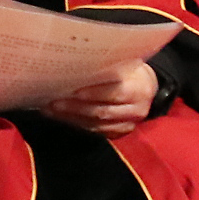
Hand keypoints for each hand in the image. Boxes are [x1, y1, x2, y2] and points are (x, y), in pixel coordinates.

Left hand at [43, 59, 158, 136]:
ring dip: (71, 117)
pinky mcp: (119, 133)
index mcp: (140, 90)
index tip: (74, 91)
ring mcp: (129, 124)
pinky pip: (95, 131)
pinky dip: (77, 124)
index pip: (116, 93)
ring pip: (96, 124)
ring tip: (52, 110)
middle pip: (102, 111)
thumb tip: (77, 68)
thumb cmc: (131, 72)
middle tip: (54, 102)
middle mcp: (137, 110)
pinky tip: (63, 116)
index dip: (94, 93)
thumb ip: (108, 69)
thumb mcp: (126, 66)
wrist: (146, 88)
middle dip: (75, 108)